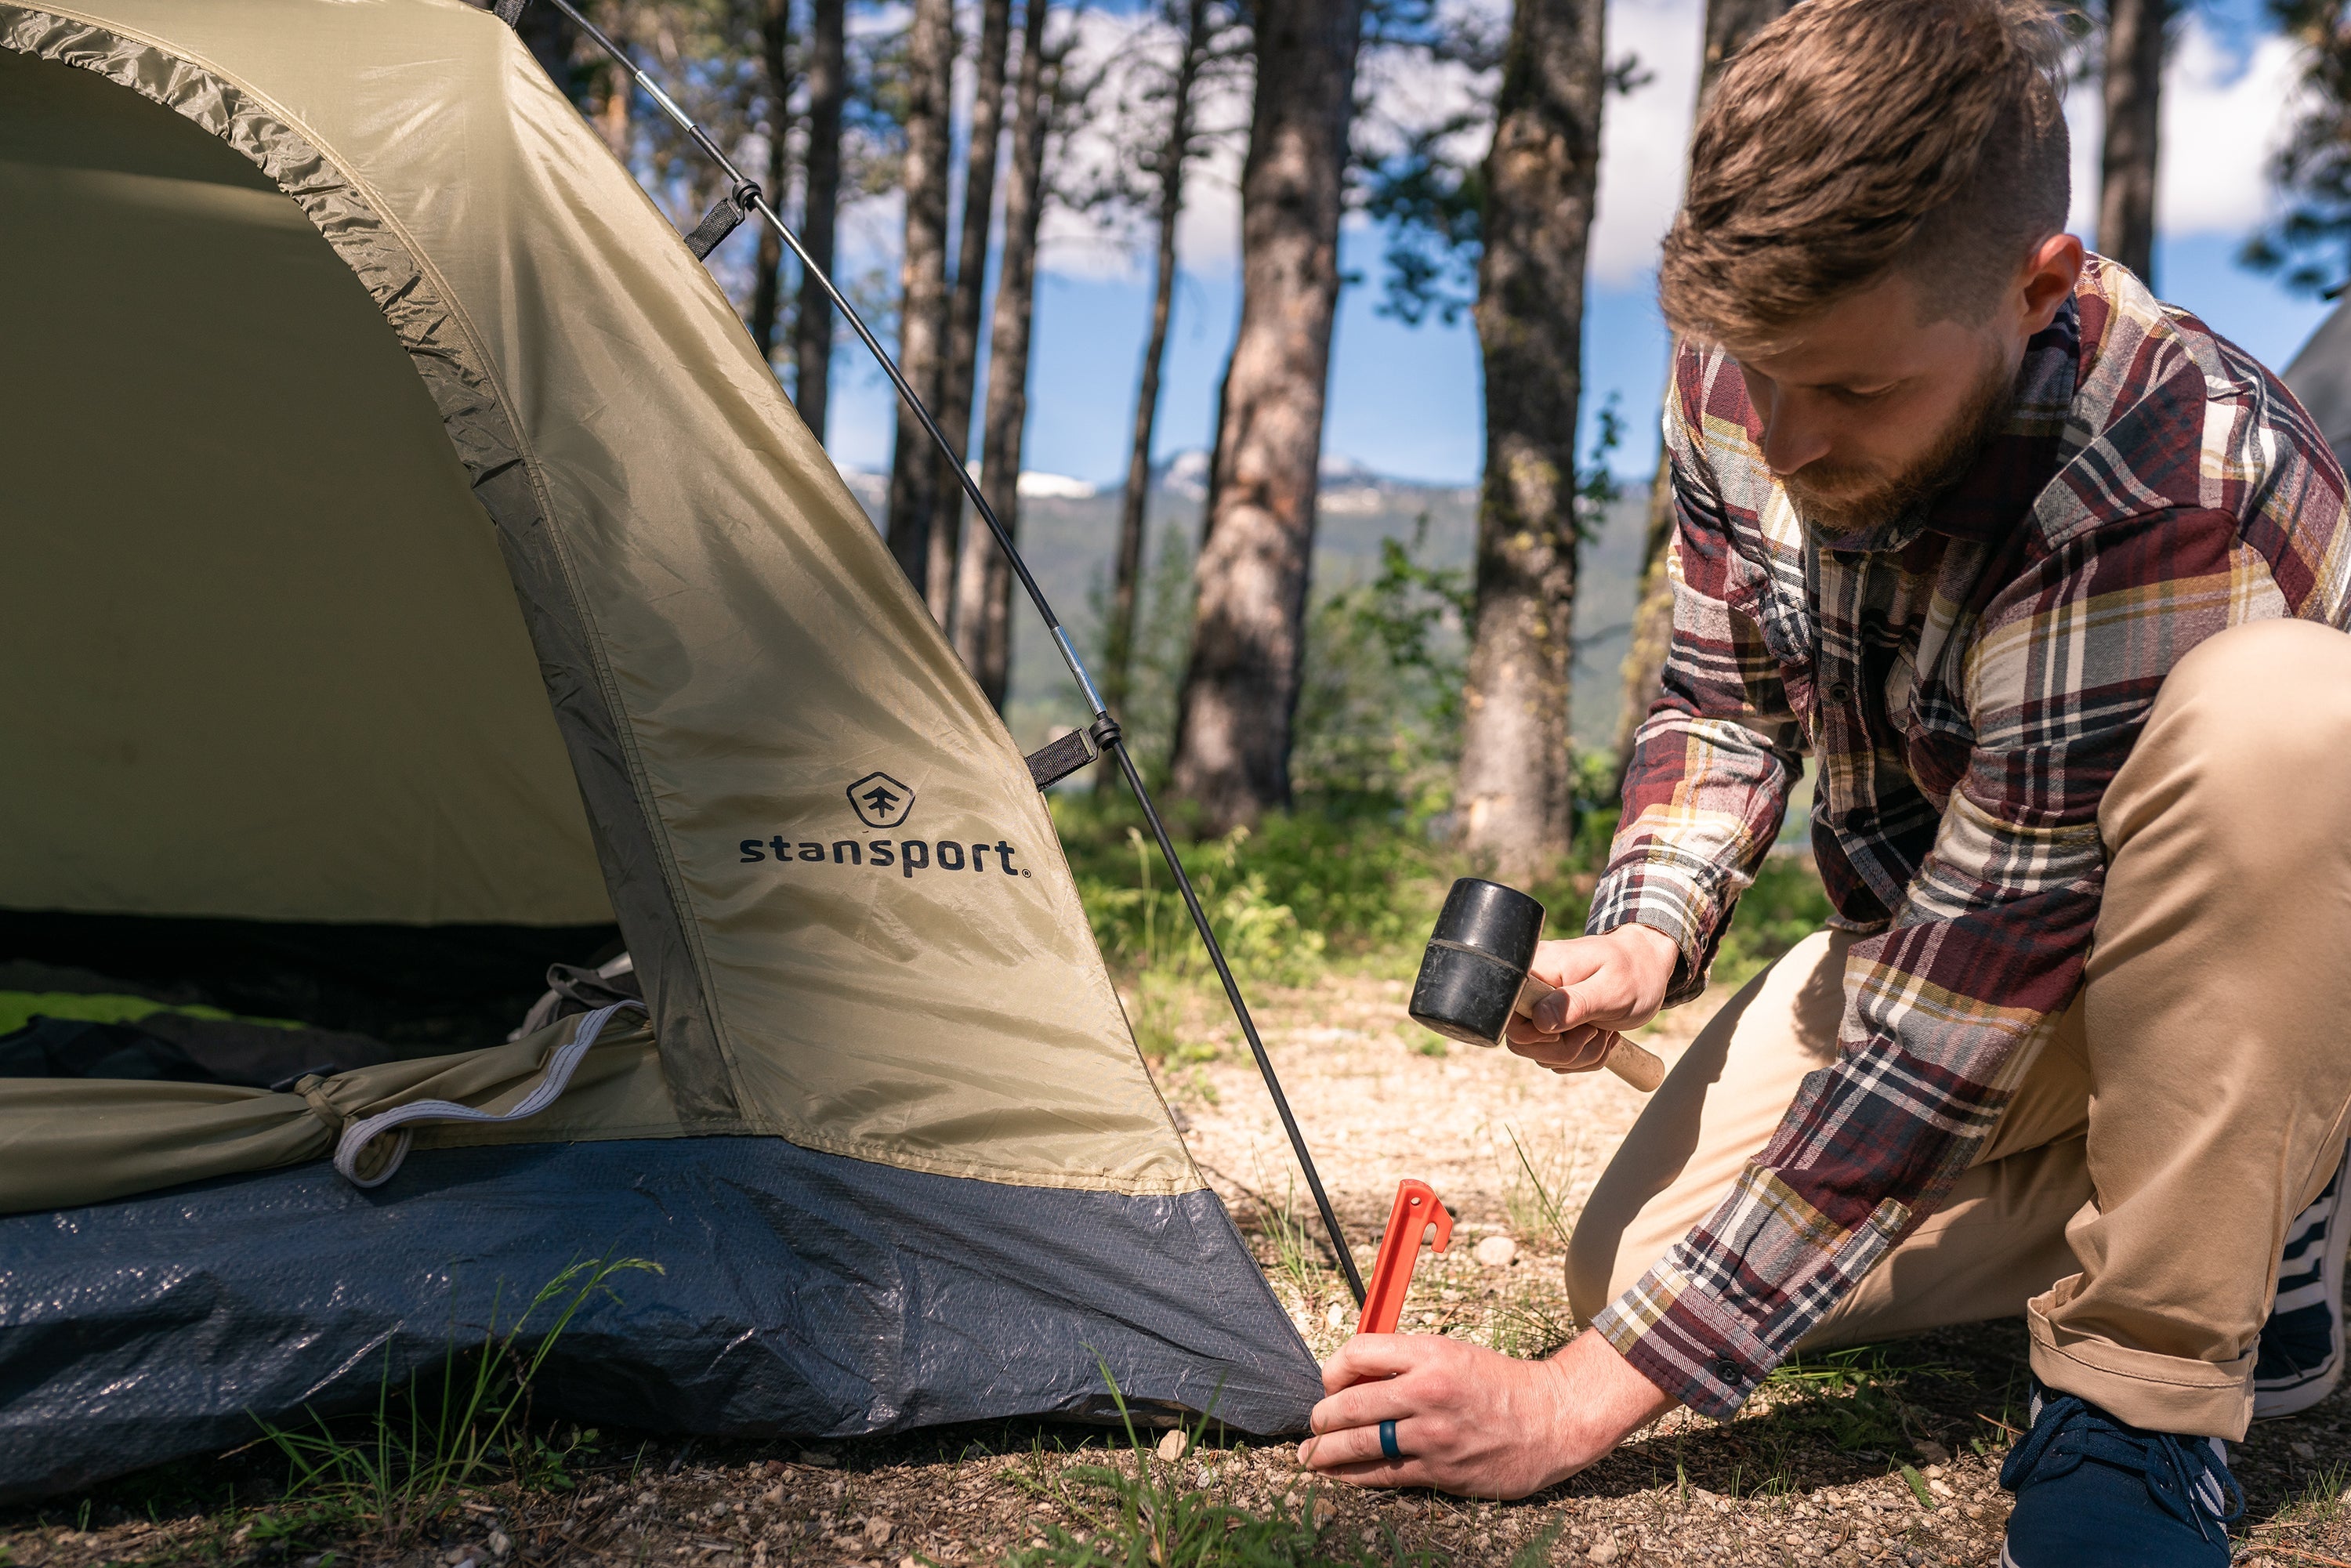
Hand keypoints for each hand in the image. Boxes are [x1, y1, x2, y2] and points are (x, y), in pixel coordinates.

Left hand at [1297, 1331, 1676, 1497]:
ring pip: (1361, 1444)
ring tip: (1310, 1455)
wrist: (1551, 1419)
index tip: (1327, 1381)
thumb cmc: (1497, 1383)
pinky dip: (1354, 1476)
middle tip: (1312, 1424)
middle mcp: (1428, 1392)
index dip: (1332, 1369)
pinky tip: (1338, 1475)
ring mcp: (1433, 1436)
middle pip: (1350, 1404)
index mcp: (1430, 1354)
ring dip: (1326, 1452)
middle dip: (1321, 1418)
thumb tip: (1351, 1374)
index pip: (1358, 1353)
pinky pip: (1385, 1475)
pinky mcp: (1441, 1472)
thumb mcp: (1451, 1352)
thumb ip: (1404, 1361)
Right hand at [1504, 925, 1678, 1073]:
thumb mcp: (1612, 989)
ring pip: (1539, 1055)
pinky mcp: (1550, 1026)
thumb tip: (1540, 1020)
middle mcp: (1531, 989)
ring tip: (1602, 1032)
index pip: (1507, 1011)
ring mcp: (1539, 1009)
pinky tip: (1599, 1036)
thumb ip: (1575, 1003)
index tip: (1569, 1025)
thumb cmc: (1633, 972)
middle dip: (1564, 1049)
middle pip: (1520, 1041)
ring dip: (1579, 1054)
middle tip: (1594, 1031)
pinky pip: (1554, 1058)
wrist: (1647, 969)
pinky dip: (1581, 1057)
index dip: (1535, 1031)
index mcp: (1538, 969)